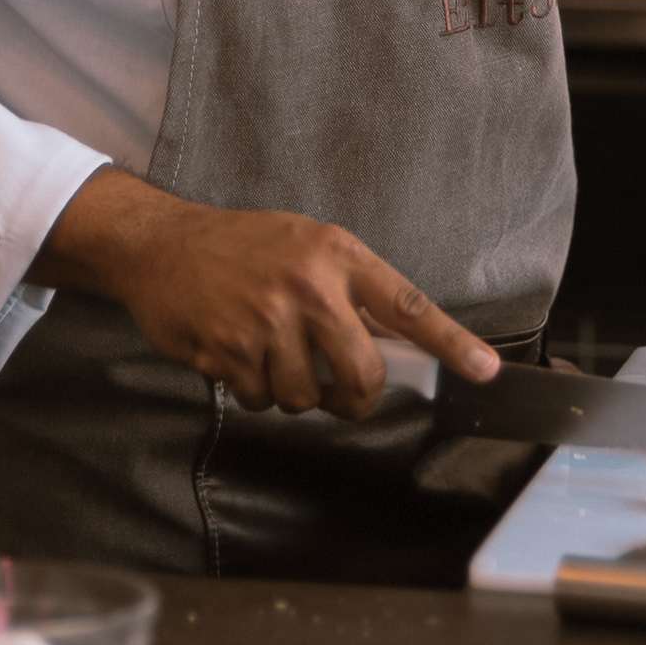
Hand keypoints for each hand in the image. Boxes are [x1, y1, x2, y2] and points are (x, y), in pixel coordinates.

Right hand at [31, 167, 498, 416]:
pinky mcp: (229, 347)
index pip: (406, 305)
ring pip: (305, 395)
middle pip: (360, 372)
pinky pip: (260, 400)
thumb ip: (350, 291)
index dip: (450, 342)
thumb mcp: (305, 247)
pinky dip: (252, 392)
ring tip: (270, 357)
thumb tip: (396, 347)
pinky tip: (237, 358)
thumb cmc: (241, 247)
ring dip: (291, 393)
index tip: (485, 371)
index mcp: (336, 255)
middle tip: (342, 396)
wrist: (160, 244)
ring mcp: (266, 318)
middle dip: (354, 398)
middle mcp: (307, 284)